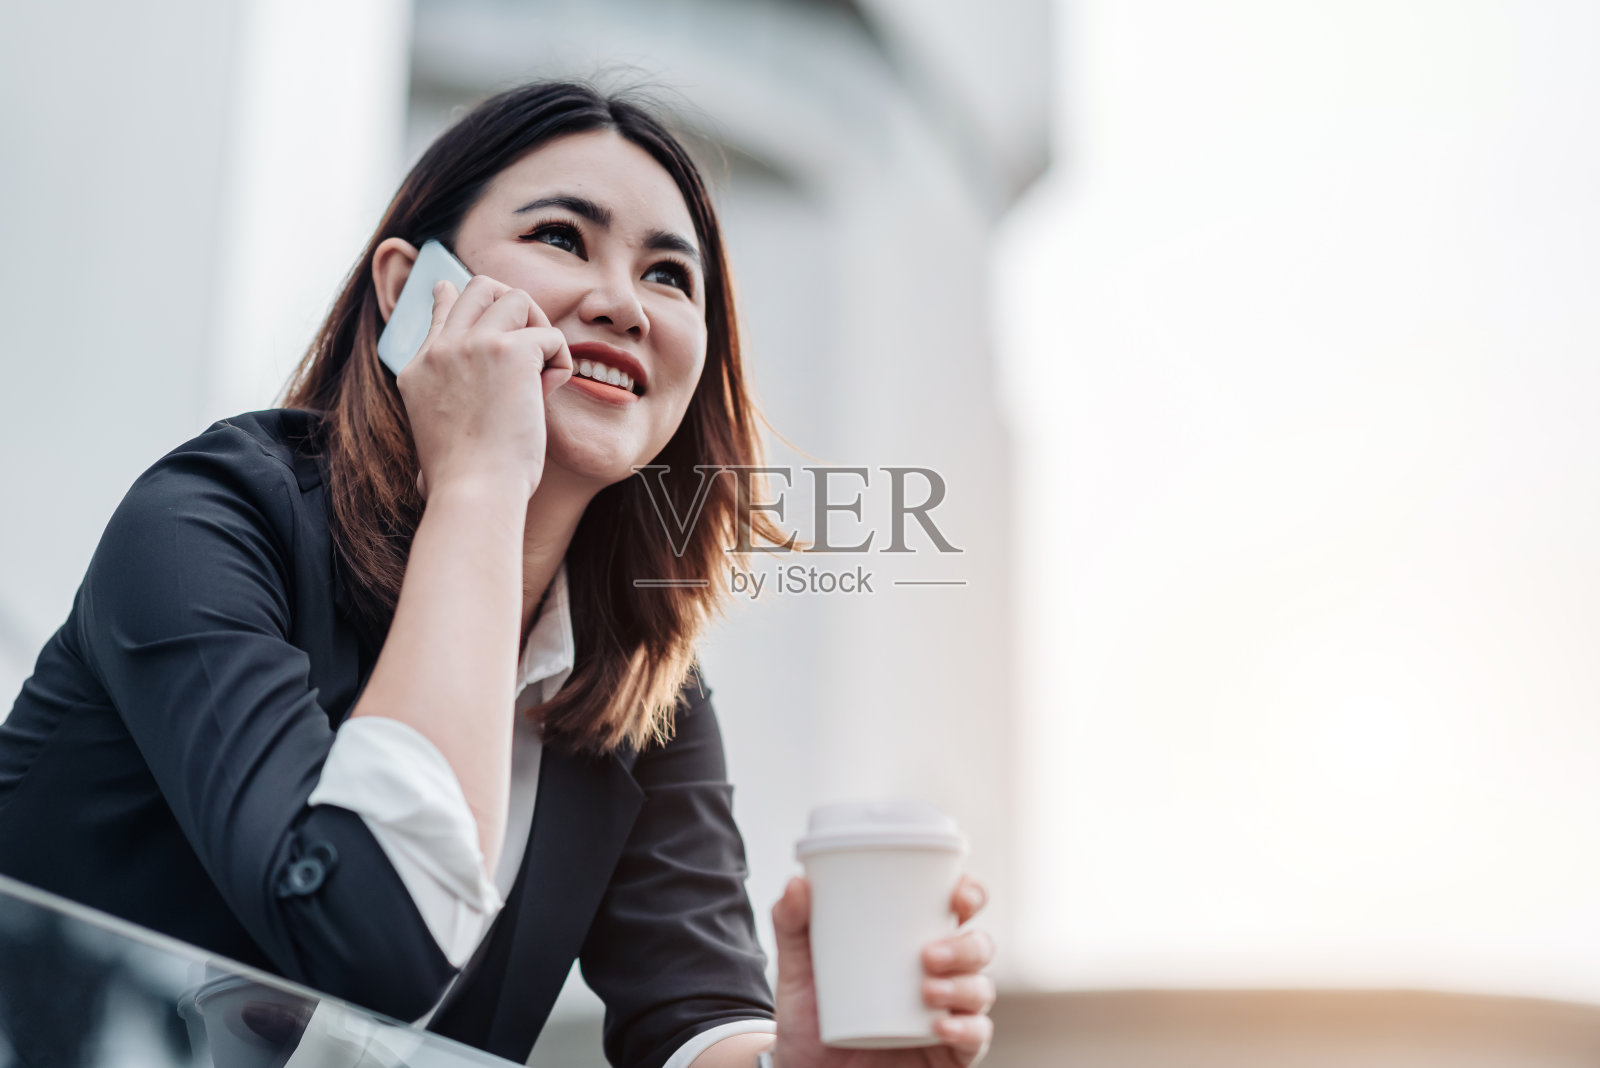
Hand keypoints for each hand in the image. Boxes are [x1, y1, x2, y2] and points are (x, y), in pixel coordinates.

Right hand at [397, 274, 574, 501]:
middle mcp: (441, 350)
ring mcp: (473, 345)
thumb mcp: (436, 448)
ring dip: (539, 328)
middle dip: (511, 305)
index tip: (449, 289)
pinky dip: (560, 361)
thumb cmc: (462, 486)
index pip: (440, 314)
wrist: (474, 492)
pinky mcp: (510, 352)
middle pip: (478, 288)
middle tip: (532, 341)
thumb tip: (422, 481)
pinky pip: (549, 335)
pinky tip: (550, 390)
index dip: (451, 298)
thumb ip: (438, 431)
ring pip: (516, 298)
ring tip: (543, 369)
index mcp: (419, 371)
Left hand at [769, 876, 994, 1067]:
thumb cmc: (811, 1018)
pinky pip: (976, 1036)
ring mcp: (947, 1012)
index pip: (957, 908)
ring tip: (927, 991)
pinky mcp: (949, 1052)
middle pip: (978, 946)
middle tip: (928, 954)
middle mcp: (939, 974)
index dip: (970, 894)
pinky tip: (940, 1026)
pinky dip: (966, 1029)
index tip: (957, 895)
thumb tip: (797, 884)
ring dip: (962, 986)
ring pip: (981, 989)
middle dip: (965, 946)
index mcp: (912, 943)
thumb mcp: (797, 971)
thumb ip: (792, 926)